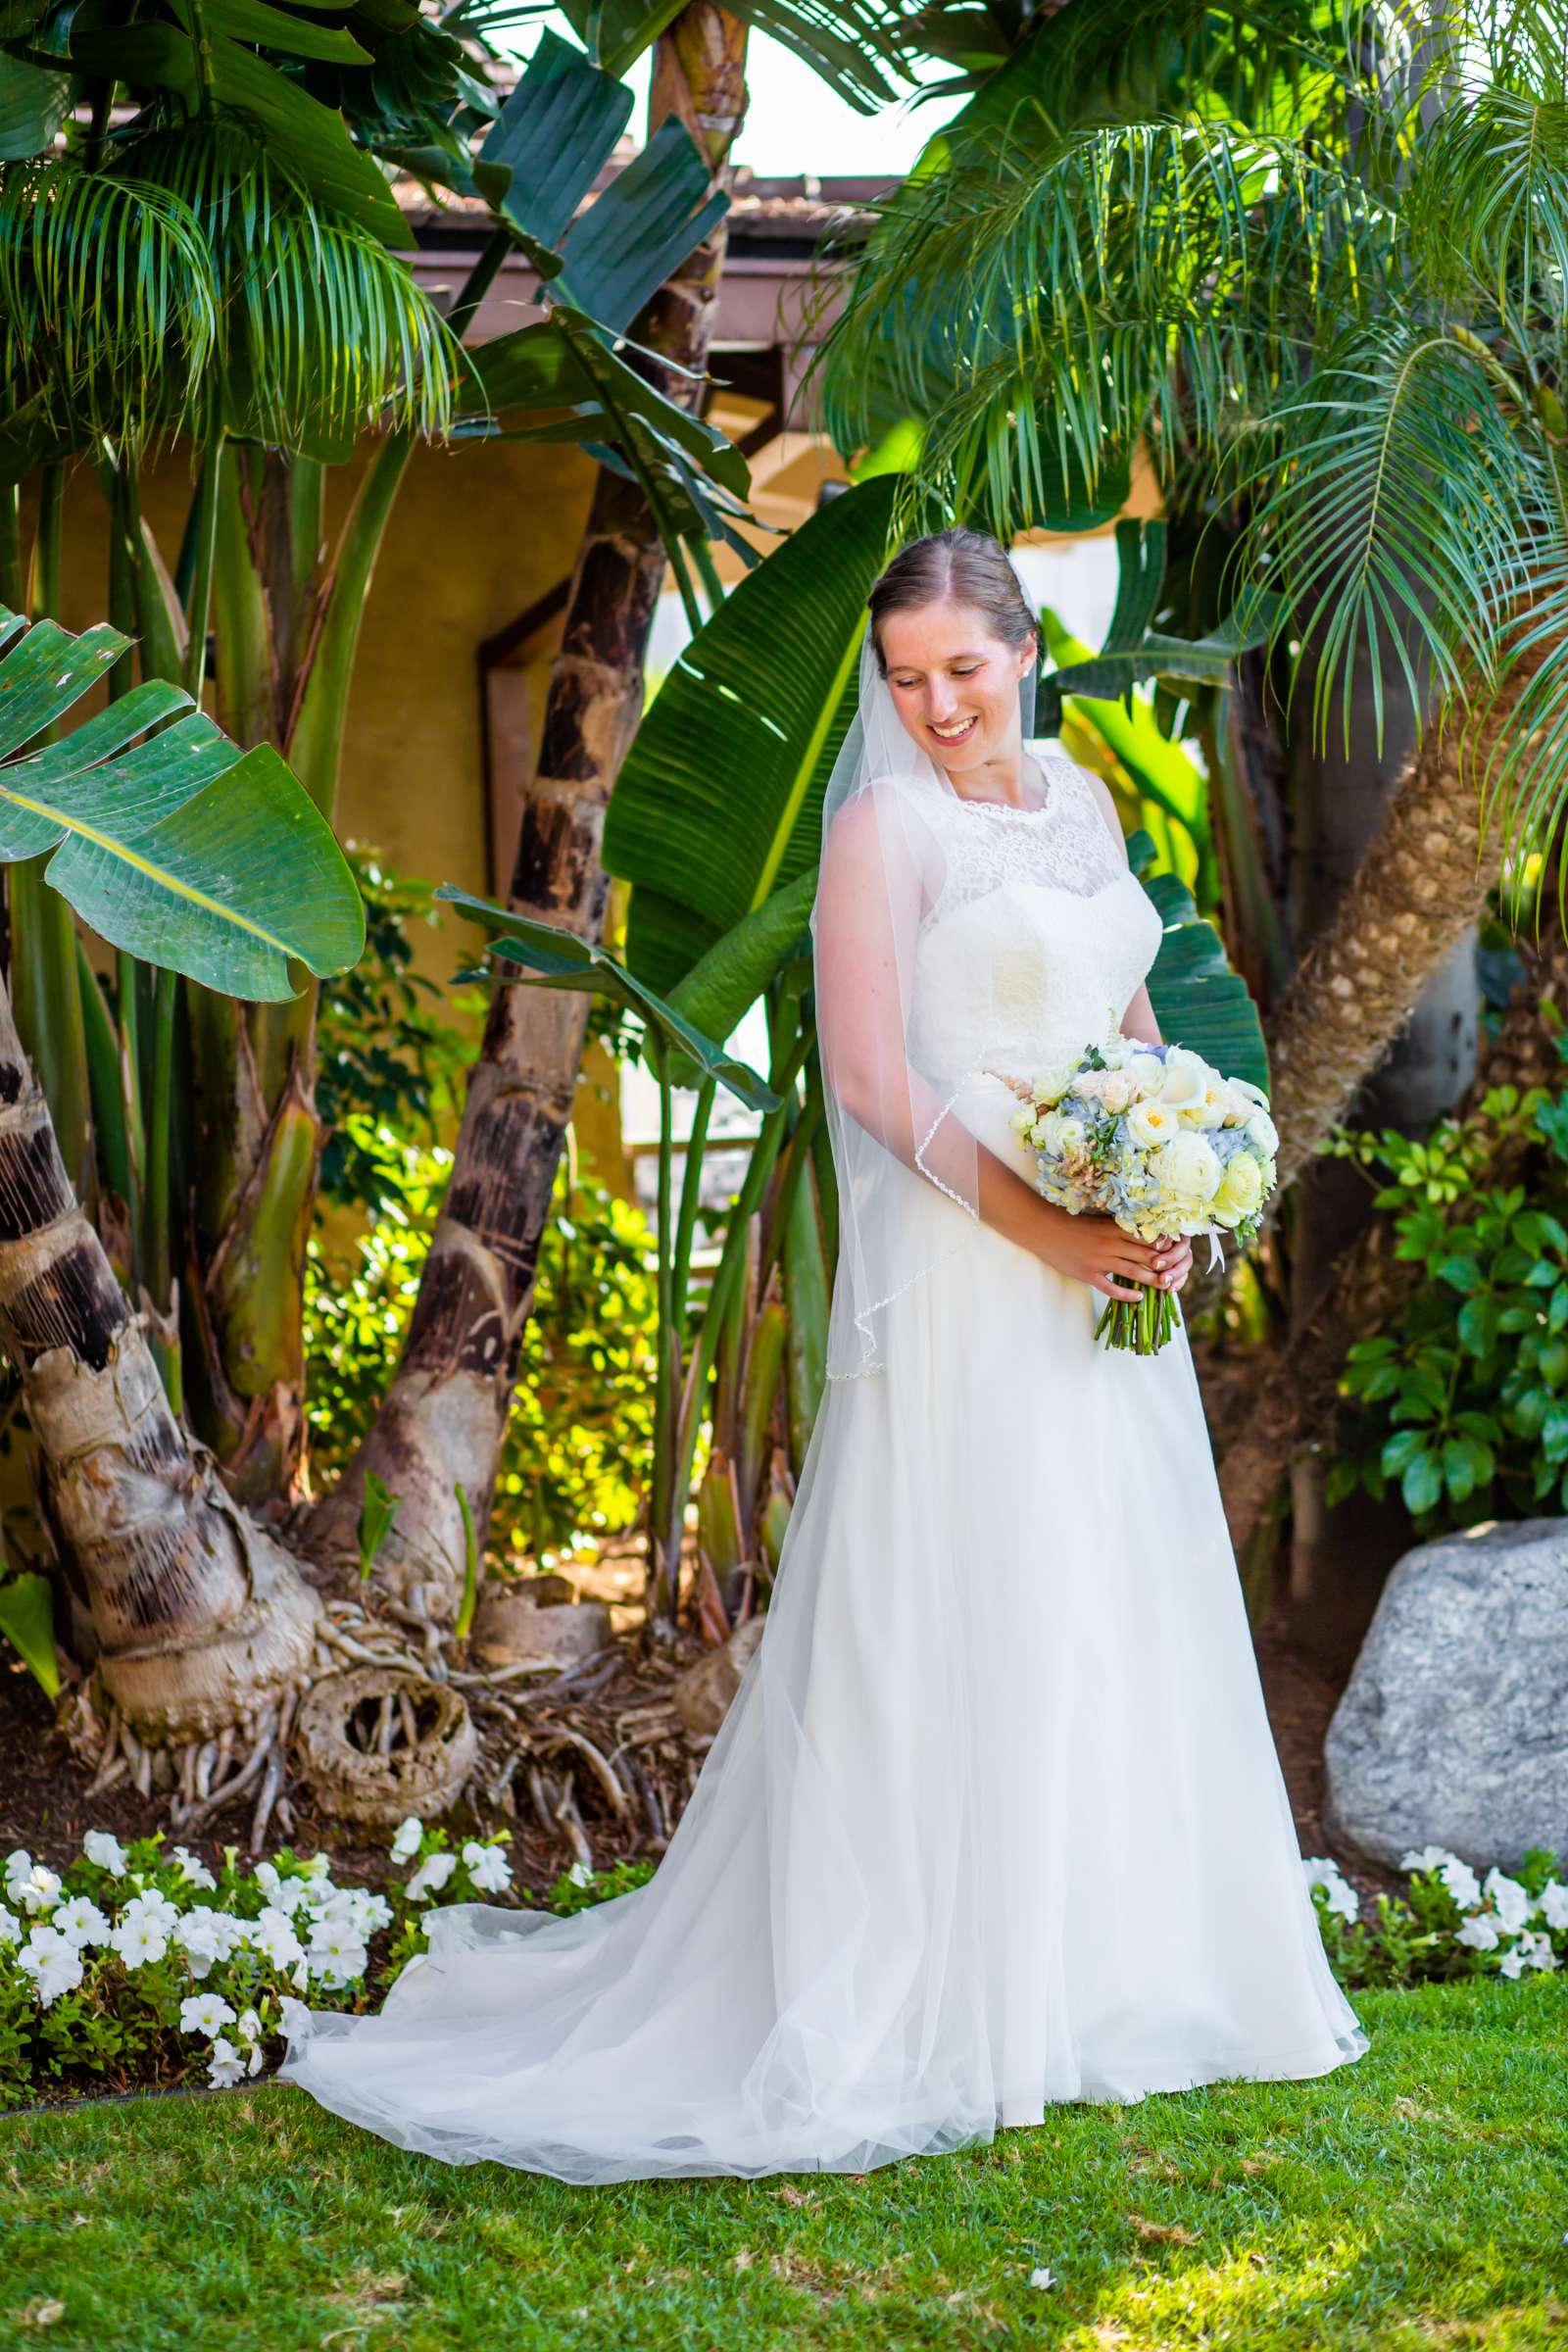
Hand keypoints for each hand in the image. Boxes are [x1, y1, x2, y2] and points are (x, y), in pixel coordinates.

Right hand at [1033, 1208, 1193, 1302]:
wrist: (1046, 1231)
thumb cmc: (1074, 1224)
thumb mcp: (1099, 1221)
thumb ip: (1119, 1226)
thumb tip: (1143, 1230)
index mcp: (1114, 1228)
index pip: (1146, 1237)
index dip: (1164, 1244)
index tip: (1177, 1250)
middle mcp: (1110, 1243)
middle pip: (1145, 1255)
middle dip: (1163, 1264)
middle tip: (1176, 1271)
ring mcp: (1099, 1260)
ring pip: (1133, 1272)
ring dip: (1151, 1280)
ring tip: (1165, 1286)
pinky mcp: (1089, 1274)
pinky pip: (1111, 1288)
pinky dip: (1127, 1294)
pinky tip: (1138, 1297)